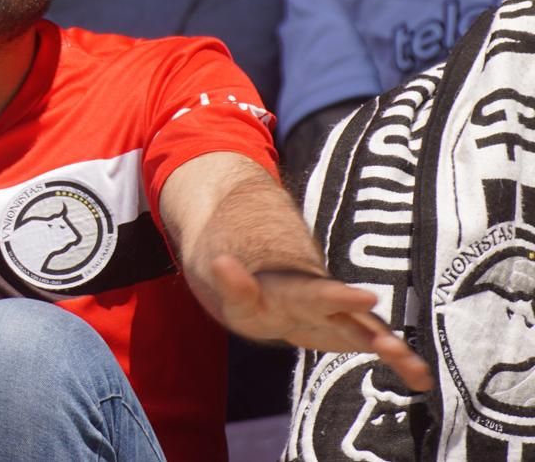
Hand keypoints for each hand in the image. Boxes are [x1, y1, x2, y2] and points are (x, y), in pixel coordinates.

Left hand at [212, 255, 432, 391]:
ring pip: (373, 331)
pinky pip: (382, 349)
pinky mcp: (356, 335)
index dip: (343, 297)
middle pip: (353, 313)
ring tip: (414, 367)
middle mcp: (331, 302)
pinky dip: (403, 363)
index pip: (320, 293)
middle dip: (372, 324)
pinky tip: (423, 380)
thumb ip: (233, 284)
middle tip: (391, 339)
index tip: (368, 296)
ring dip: (393, 348)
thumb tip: (219, 262)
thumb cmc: (259, 297)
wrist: (280, 293)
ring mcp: (347, 318)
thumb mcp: (239, 296)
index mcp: (302, 291)